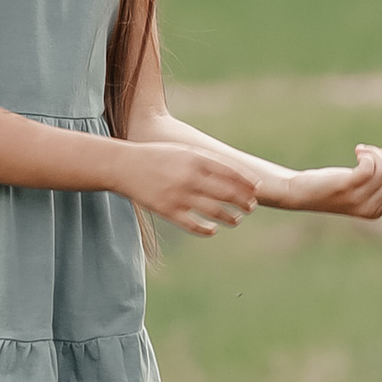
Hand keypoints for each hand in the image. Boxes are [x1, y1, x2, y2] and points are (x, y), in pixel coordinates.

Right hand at [123, 136, 262, 236]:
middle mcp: (190, 176)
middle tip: (251, 207)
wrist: (124, 166)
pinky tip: (213, 230)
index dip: (247, 183)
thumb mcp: (184, 150)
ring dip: (230, 217)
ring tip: (237, 220)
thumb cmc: (158, 156)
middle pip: (227, 192)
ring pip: (214, 211)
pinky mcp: (167, 211)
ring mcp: (179, 195)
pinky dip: (206, 229)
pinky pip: (192, 224)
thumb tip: (233, 173)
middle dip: (243, 201)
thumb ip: (207, 161)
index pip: (231, 172)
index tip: (257, 190)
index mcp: (196, 158)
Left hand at [277, 143, 381, 220]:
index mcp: (377, 211)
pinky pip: (370, 167)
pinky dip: (368, 154)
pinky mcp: (347, 187)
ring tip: (362, 151)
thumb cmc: (333, 187)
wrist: (302, 192)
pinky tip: (358, 152)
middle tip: (368, 153)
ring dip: (375, 153)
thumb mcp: (362, 189)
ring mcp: (359, 199)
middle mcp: (371, 209)